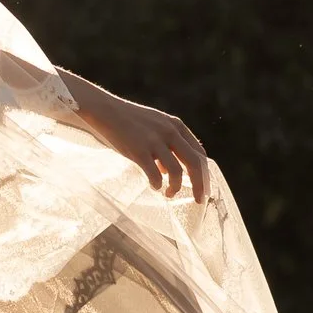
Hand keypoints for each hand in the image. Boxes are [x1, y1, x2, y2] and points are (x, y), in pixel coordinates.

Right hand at [62, 79, 210, 203]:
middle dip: (199, 185)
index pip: (200, 154)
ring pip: (176, 172)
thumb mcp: (156, 127)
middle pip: (195, 164)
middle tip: (198, 200)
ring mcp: (155, 141)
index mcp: (177, 126)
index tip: (203, 188)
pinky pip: (155, 174)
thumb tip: (171, 171)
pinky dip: (157, 184)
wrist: (107, 111)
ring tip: (169, 193)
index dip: (205, 174)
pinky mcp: (139, 150)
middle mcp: (170, 133)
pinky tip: (154, 186)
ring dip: (175, 187)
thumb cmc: (131, 122)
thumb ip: (168, 145)